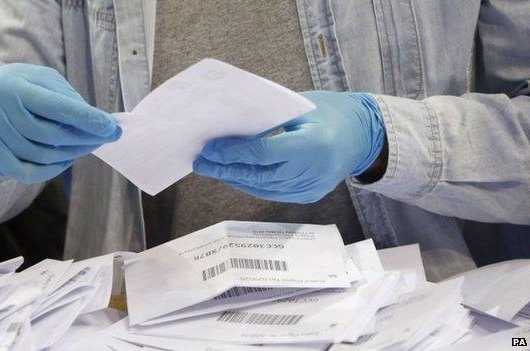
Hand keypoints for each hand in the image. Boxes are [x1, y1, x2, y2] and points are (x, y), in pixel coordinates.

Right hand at [0, 63, 120, 182]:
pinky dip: (51, 171)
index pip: (55, 107)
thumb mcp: (46, 80)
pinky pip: (25, 172)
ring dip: (73, 153)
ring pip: (41, 155)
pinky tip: (67, 160)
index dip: (86, 119)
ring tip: (90, 144)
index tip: (111, 126)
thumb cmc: (25, 85)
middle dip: (85, 138)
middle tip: (107, 136)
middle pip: (50, 135)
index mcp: (14, 87)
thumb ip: (69, 99)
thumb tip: (99, 124)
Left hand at [193, 90, 384, 203]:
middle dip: (226, 169)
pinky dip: (252, 184)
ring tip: (213, 169)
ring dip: (235, 179)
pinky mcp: (309, 195)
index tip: (210, 148)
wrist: (365, 136)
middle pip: (258, 175)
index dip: (232, 152)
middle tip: (201, 163)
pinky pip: (273, 193)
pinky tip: (235, 176)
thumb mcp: (301, 107)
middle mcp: (312, 171)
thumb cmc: (332, 112)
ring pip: (263, 188)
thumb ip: (269, 121)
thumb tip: (232, 131)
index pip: (262, 153)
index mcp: (312, 144)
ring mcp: (312, 187)